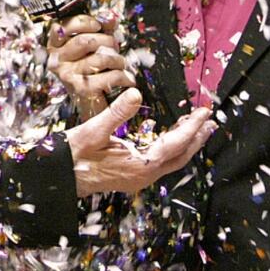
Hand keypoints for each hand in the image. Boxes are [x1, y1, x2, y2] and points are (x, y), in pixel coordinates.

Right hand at [48, 14, 133, 118]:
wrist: (89, 103)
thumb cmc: (90, 68)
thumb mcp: (93, 45)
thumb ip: (102, 28)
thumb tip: (112, 17)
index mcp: (55, 46)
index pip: (63, 26)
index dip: (84, 22)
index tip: (98, 25)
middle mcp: (57, 60)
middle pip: (85, 41)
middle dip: (107, 41)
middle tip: (115, 46)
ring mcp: (67, 75)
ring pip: (100, 59)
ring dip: (118, 59)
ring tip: (122, 62)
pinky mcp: (82, 90)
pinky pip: (109, 77)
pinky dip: (124, 76)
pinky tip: (128, 78)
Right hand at [66, 89, 214, 196]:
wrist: (58, 177)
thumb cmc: (73, 154)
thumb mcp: (94, 130)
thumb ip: (117, 112)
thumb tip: (135, 92)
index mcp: (140, 165)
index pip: (175, 144)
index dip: (192, 127)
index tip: (205, 112)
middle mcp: (144, 175)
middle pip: (180, 157)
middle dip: (197, 138)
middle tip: (210, 121)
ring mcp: (138, 178)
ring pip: (171, 160)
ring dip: (185, 143)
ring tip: (197, 127)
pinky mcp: (132, 176)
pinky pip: (160, 161)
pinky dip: (170, 147)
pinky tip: (167, 135)